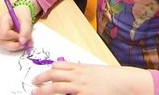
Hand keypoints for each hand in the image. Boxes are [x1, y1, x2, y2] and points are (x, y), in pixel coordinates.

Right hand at [0, 0, 34, 50]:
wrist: (21, 13)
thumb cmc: (22, 14)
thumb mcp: (26, 19)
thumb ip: (26, 30)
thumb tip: (22, 42)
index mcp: (2, 20)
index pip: (3, 33)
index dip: (13, 37)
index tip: (22, 35)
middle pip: (1, 42)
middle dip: (14, 44)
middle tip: (24, 42)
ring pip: (4, 46)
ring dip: (15, 46)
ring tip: (23, 41)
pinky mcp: (1, 38)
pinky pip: (7, 46)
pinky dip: (15, 46)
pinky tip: (20, 41)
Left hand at [31, 62, 153, 94]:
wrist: (126, 82)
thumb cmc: (113, 77)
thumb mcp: (96, 71)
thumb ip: (83, 72)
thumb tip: (71, 73)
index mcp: (81, 68)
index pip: (59, 66)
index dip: (48, 71)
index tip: (40, 76)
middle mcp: (79, 76)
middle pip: (54, 76)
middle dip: (41, 79)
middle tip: (33, 85)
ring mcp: (81, 87)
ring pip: (57, 88)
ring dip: (44, 91)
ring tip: (35, 93)